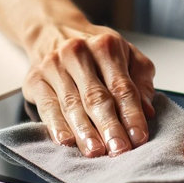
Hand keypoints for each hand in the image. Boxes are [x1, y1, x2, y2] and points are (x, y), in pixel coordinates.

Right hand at [21, 19, 155, 157]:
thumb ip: (140, 81)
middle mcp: (78, 53)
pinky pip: (47, 107)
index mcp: (106, 46)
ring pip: (71, 104)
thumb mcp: (127, 55)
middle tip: (119, 149)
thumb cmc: (95, 51)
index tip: (139, 137)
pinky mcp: (35, 80)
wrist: (54, 32)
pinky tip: (66, 141)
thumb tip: (148, 110)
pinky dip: (56, 126)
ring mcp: (54, 66)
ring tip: (95, 151)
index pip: (122, 86)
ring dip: (84, 131)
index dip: (132, 114)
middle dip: (109, 126)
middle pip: (96, 97)